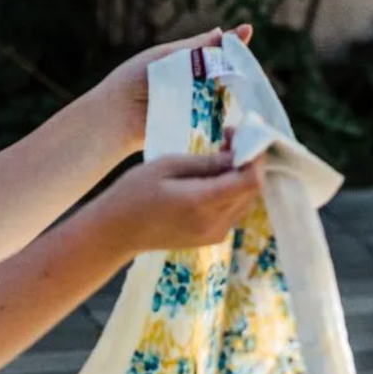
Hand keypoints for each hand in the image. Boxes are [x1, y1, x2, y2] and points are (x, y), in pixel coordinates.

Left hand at [96, 23, 254, 156]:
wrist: (117, 115)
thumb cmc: (135, 79)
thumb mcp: (167, 56)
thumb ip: (195, 48)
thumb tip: (222, 32)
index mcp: (190, 66)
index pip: (219, 55)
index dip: (234, 46)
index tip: (248, 33)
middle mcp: (197, 87)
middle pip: (227, 79)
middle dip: (240, 74)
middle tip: (252, 69)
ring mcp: (198, 110)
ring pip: (225, 102)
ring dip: (237, 99)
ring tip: (250, 91)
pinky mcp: (195, 131)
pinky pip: (215, 126)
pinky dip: (226, 123)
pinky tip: (240, 115)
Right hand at [108, 151, 264, 254]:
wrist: (117, 231)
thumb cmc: (134, 192)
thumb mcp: (167, 166)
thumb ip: (206, 162)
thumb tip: (238, 154)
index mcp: (202, 203)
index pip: (250, 181)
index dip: (255, 156)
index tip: (242, 135)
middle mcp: (214, 223)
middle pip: (252, 189)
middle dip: (248, 161)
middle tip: (229, 138)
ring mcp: (215, 234)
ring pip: (246, 199)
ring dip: (240, 175)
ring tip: (220, 154)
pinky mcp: (212, 237)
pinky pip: (234, 209)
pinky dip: (232, 190)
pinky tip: (214, 176)